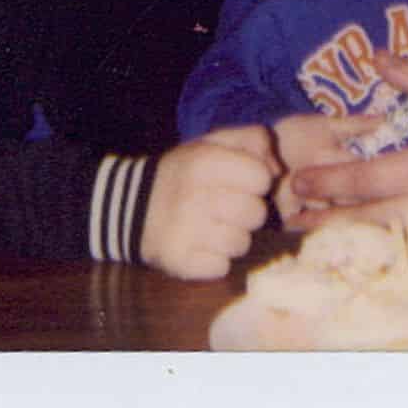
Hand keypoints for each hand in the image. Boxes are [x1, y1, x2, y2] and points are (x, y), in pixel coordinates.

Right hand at [140, 125, 276, 278]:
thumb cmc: (184, 172)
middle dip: (246, 211)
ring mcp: (186, 232)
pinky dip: (215, 259)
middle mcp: (194, 196)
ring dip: (232, 237)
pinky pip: (222, 267)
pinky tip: (200, 245)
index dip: (255, 180)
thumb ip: (253, 140)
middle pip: (256, 214)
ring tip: (212, 226)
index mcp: (203, 162)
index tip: (239, 182)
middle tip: (226, 207)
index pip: (261, 178)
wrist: (130, 205)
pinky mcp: (180, 262)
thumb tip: (277, 170)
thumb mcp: (213, 142)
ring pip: (242, 244)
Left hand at [286, 53, 407, 229]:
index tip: (301, 183)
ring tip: (311, 233)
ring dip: (350, 235)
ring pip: (393, 235)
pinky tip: (360, 239)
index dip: (334, 182)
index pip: (376, 179)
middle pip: (373, 222)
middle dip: (327, 224)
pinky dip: (384, 240)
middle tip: (290, 221)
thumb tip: (379, 61)